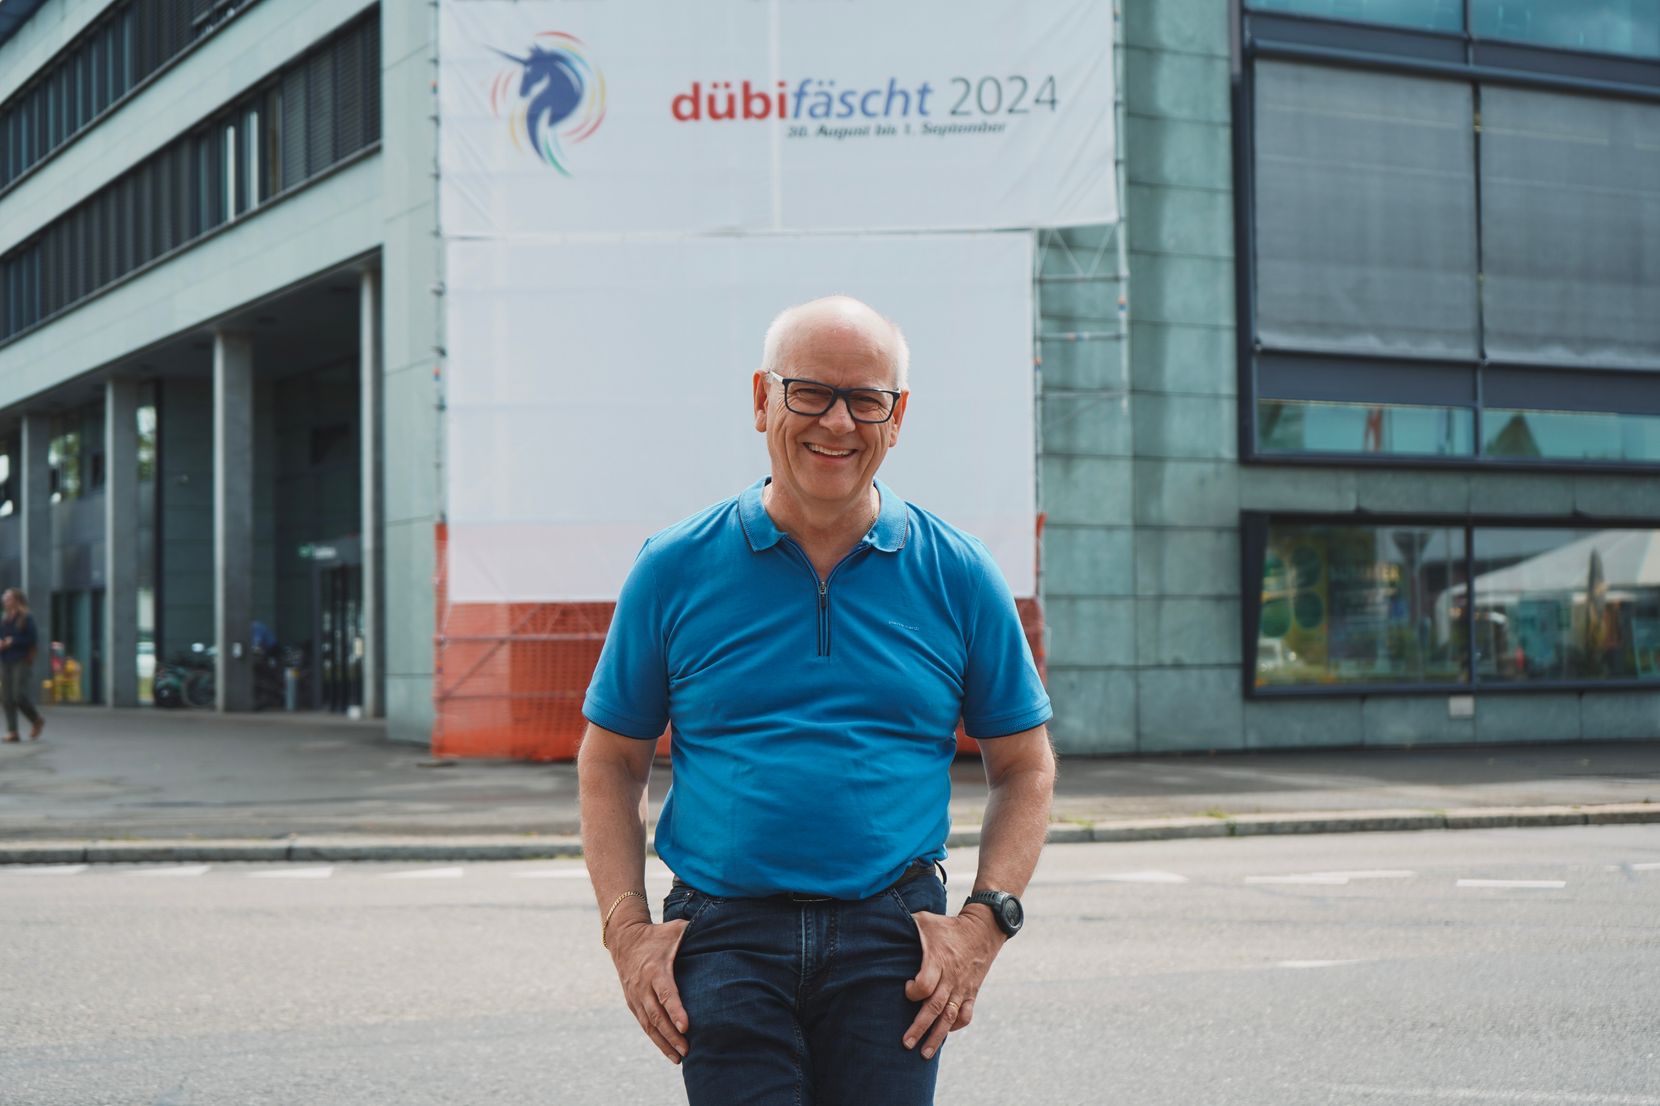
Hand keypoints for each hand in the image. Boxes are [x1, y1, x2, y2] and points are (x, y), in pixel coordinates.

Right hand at [608, 915, 692, 1063]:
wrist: (624, 939)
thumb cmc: (658, 935)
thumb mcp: (676, 929)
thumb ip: (695, 932)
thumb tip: (722, 930)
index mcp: (655, 969)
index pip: (666, 993)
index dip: (676, 1011)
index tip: (687, 1026)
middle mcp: (643, 986)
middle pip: (657, 1015)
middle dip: (672, 1035)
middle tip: (688, 1050)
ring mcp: (636, 996)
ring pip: (649, 1025)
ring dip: (664, 1042)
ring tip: (679, 1058)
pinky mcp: (632, 1003)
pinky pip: (644, 1024)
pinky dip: (655, 1039)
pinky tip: (668, 1051)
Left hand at [902, 908, 1005, 1059]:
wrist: (982, 930)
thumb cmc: (947, 925)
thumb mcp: (925, 920)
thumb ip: (904, 925)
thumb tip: (881, 924)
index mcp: (938, 960)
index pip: (925, 985)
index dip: (913, 991)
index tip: (906, 989)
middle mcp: (951, 978)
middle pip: (935, 1008)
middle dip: (920, 1028)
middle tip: (906, 1044)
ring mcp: (962, 987)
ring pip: (950, 1017)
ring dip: (937, 1036)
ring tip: (925, 1054)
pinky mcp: (972, 992)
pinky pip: (966, 1015)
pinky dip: (956, 1026)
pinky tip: (945, 1033)